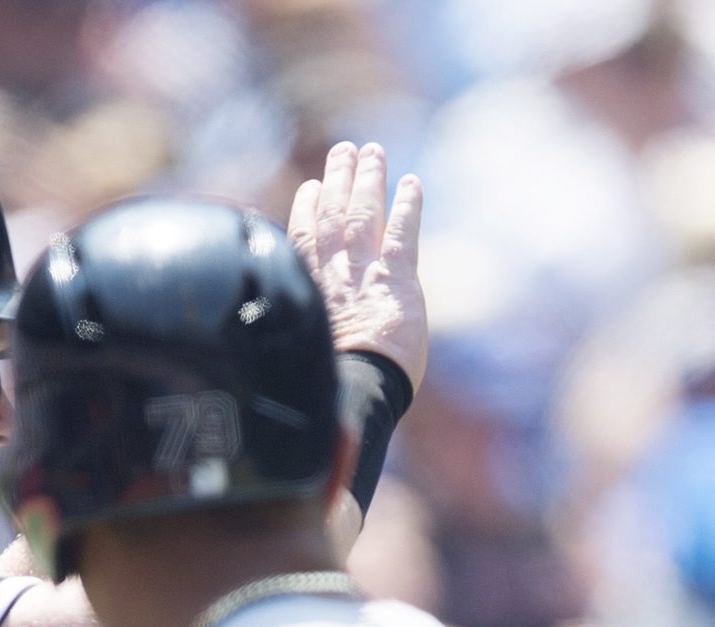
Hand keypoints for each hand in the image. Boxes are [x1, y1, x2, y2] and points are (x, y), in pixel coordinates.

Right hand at [290, 140, 426, 394]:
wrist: (353, 386)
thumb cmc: (329, 383)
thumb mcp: (308, 354)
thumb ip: (309, 332)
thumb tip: (303, 347)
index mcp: (308, 289)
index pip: (305, 237)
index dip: (308, 208)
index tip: (311, 188)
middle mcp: (333, 272)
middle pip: (332, 214)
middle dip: (338, 179)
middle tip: (344, 151)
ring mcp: (364, 271)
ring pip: (363, 213)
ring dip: (368, 179)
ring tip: (372, 152)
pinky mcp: (396, 278)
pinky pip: (401, 231)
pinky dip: (406, 205)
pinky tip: (411, 183)